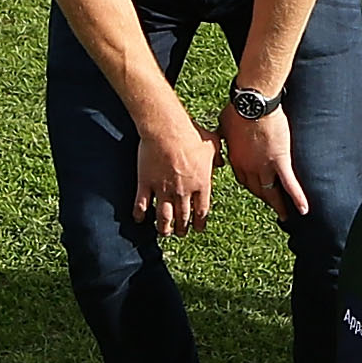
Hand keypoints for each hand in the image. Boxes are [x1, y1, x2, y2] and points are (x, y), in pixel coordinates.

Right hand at [135, 106, 217, 237]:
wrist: (167, 129)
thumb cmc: (190, 134)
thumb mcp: (212, 144)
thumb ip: (218, 156)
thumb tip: (222, 162)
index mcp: (201, 184)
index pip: (202, 211)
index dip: (199, 223)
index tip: (198, 229)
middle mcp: (183, 191)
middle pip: (183, 217)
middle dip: (182, 228)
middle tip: (181, 233)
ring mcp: (163, 189)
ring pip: (164, 217)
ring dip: (164, 228)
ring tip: (164, 233)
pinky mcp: (146, 183)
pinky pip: (142, 204)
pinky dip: (140, 214)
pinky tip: (139, 219)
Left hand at [221, 98, 309, 218]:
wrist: (251, 105)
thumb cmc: (236, 110)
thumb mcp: (224, 124)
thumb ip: (225, 132)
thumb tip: (223, 129)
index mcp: (236, 159)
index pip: (244, 179)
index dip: (251, 186)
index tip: (256, 189)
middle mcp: (249, 168)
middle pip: (257, 189)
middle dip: (265, 200)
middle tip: (272, 207)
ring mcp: (265, 166)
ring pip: (272, 192)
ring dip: (279, 205)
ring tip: (285, 215)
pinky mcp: (281, 161)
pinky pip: (290, 184)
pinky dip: (297, 197)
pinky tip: (304, 210)